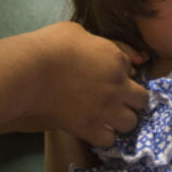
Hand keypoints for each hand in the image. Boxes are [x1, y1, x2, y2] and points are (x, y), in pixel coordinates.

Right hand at [17, 22, 148, 147]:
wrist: (29, 72)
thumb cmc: (48, 46)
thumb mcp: (75, 32)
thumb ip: (94, 42)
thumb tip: (99, 51)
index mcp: (116, 59)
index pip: (132, 69)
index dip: (121, 73)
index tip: (108, 76)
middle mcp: (117, 86)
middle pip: (142, 99)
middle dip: (131, 100)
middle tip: (115, 100)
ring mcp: (106, 108)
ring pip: (131, 122)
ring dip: (120, 120)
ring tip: (106, 118)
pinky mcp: (89, 127)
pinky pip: (109, 140)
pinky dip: (102, 136)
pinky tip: (93, 129)